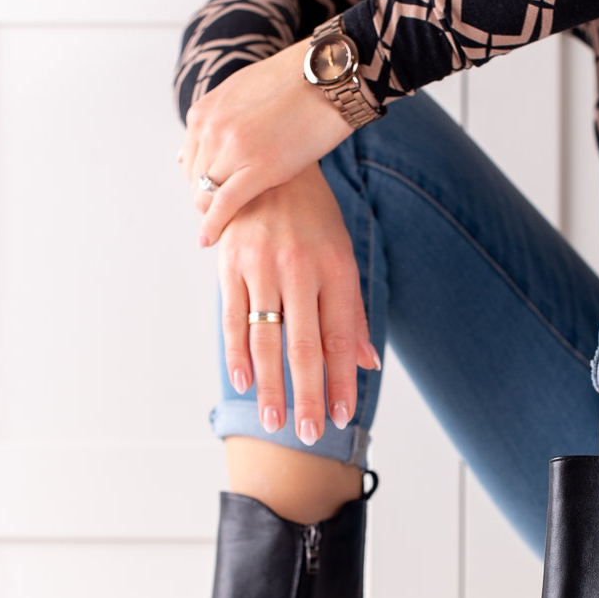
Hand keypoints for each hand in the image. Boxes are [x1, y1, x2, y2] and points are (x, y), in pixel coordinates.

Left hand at [181, 39, 354, 247]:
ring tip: (228, 231)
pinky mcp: (257, 166)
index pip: (189, 162)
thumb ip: (217, 121)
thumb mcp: (242, 93)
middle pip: (195, 181)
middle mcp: (210, 128)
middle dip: (207, 203)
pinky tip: (208, 241)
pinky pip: (224, 205)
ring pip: (205, 196)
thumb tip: (189, 149)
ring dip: (213, 216)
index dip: (202, 185)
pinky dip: (213, 226)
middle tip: (227, 220)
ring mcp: (232, 147)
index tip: (217, 200)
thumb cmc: (296, 83)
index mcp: (204, 111)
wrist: (330, 74)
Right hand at [217, 161, 379, 444]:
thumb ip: (352, 313)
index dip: (341, 381)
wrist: (268, 163)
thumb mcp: (342, 256)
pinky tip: (242, 381)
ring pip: (266, 338)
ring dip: (270, 386)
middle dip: (308, 395)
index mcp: (335, 269)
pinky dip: (237, 353)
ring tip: (275, 421)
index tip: (342, 417)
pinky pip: (232, 317)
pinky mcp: (230, 264)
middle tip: (310, 434)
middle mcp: (300, 269)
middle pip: (304, 346)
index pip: (340, 339)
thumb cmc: (312, 217)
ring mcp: (262, 266)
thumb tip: (368, 364)